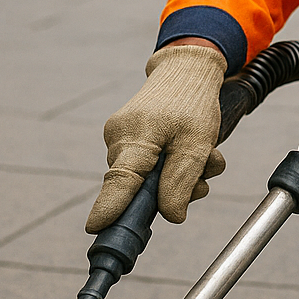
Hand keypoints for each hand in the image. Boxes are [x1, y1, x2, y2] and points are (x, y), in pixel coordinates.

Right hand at [85, 43, 226, 231]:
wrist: (186, 70)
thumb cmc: (193, 102)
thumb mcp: (198, 143)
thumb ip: (181, 181)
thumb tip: (171, 216)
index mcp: (135, 137)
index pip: (120, 181)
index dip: (109, 208)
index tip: (95, 228)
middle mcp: (118, 138)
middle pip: (138, 187)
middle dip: (173, 189)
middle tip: (204, 175)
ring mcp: (118, 137)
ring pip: (146, 178)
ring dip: (178, 176)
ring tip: (203, 155)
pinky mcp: (125, 138)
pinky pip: (145, 165)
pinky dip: (169, 164)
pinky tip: (186, 150)